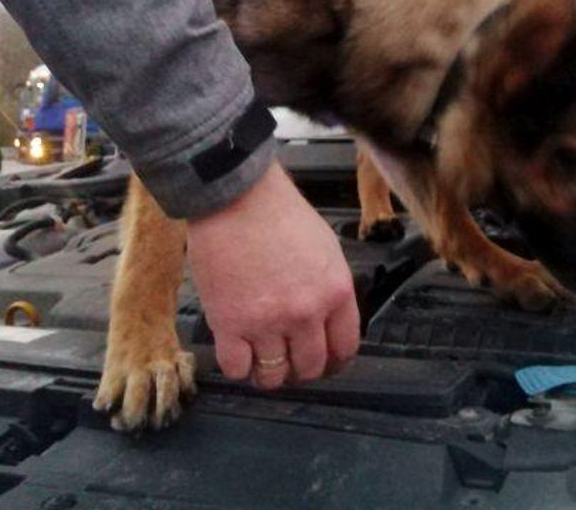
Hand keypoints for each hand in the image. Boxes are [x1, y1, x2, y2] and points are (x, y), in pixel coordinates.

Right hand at [186, 161, 358, 389]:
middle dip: (301, 369)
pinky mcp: (230, 325)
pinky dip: (238, 366)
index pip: (345, 347)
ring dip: (269, 373)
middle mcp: (307, 313)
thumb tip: (328, 318)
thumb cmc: (279, 214)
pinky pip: (237, 368)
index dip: (334, 361)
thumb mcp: (326, 249)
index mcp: (336, 292)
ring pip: (274, 376)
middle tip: (289, 361)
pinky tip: (238, 352)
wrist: (237, 198)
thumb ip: (330, 288)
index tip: (325, 363)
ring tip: (262, 360)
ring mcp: (268, 323)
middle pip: (310, 367)